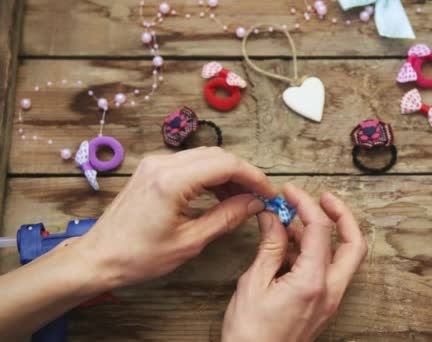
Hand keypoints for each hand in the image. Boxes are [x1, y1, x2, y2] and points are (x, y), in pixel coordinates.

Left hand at [77, 147, 276, 290]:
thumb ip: (227, 217)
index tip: (269, 192)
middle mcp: (163, 164)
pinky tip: (220, 195)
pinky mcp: (152, 169)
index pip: (226, 165)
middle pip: (218, 156)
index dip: (254, 177)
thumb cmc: (138, 256)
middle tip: (259, 196)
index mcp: (172, 181)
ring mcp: (155, 164)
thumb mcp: (190, 242)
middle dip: (243, 174)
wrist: (99, 257)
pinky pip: (190, 163)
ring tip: (242, 200)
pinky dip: (210, 176)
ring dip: (227, 174)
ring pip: (205, 157)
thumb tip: (254, 203)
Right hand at [222, 184, 367, 341]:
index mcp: (312, 282)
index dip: (305, 203)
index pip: (319, 229)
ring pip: (344, 257)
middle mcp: (329, 291)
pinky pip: (329, 271)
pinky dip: (316, 252)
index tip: (289, 192)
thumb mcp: (253, 284)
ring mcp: (329, 300)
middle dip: (342, 215)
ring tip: (292, 223)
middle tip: (322, 198)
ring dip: (325, 234)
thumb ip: (269, 247)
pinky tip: (290, 246)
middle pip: (354, 244)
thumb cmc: (250, 335)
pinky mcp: (322, 306)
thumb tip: (273, 217)